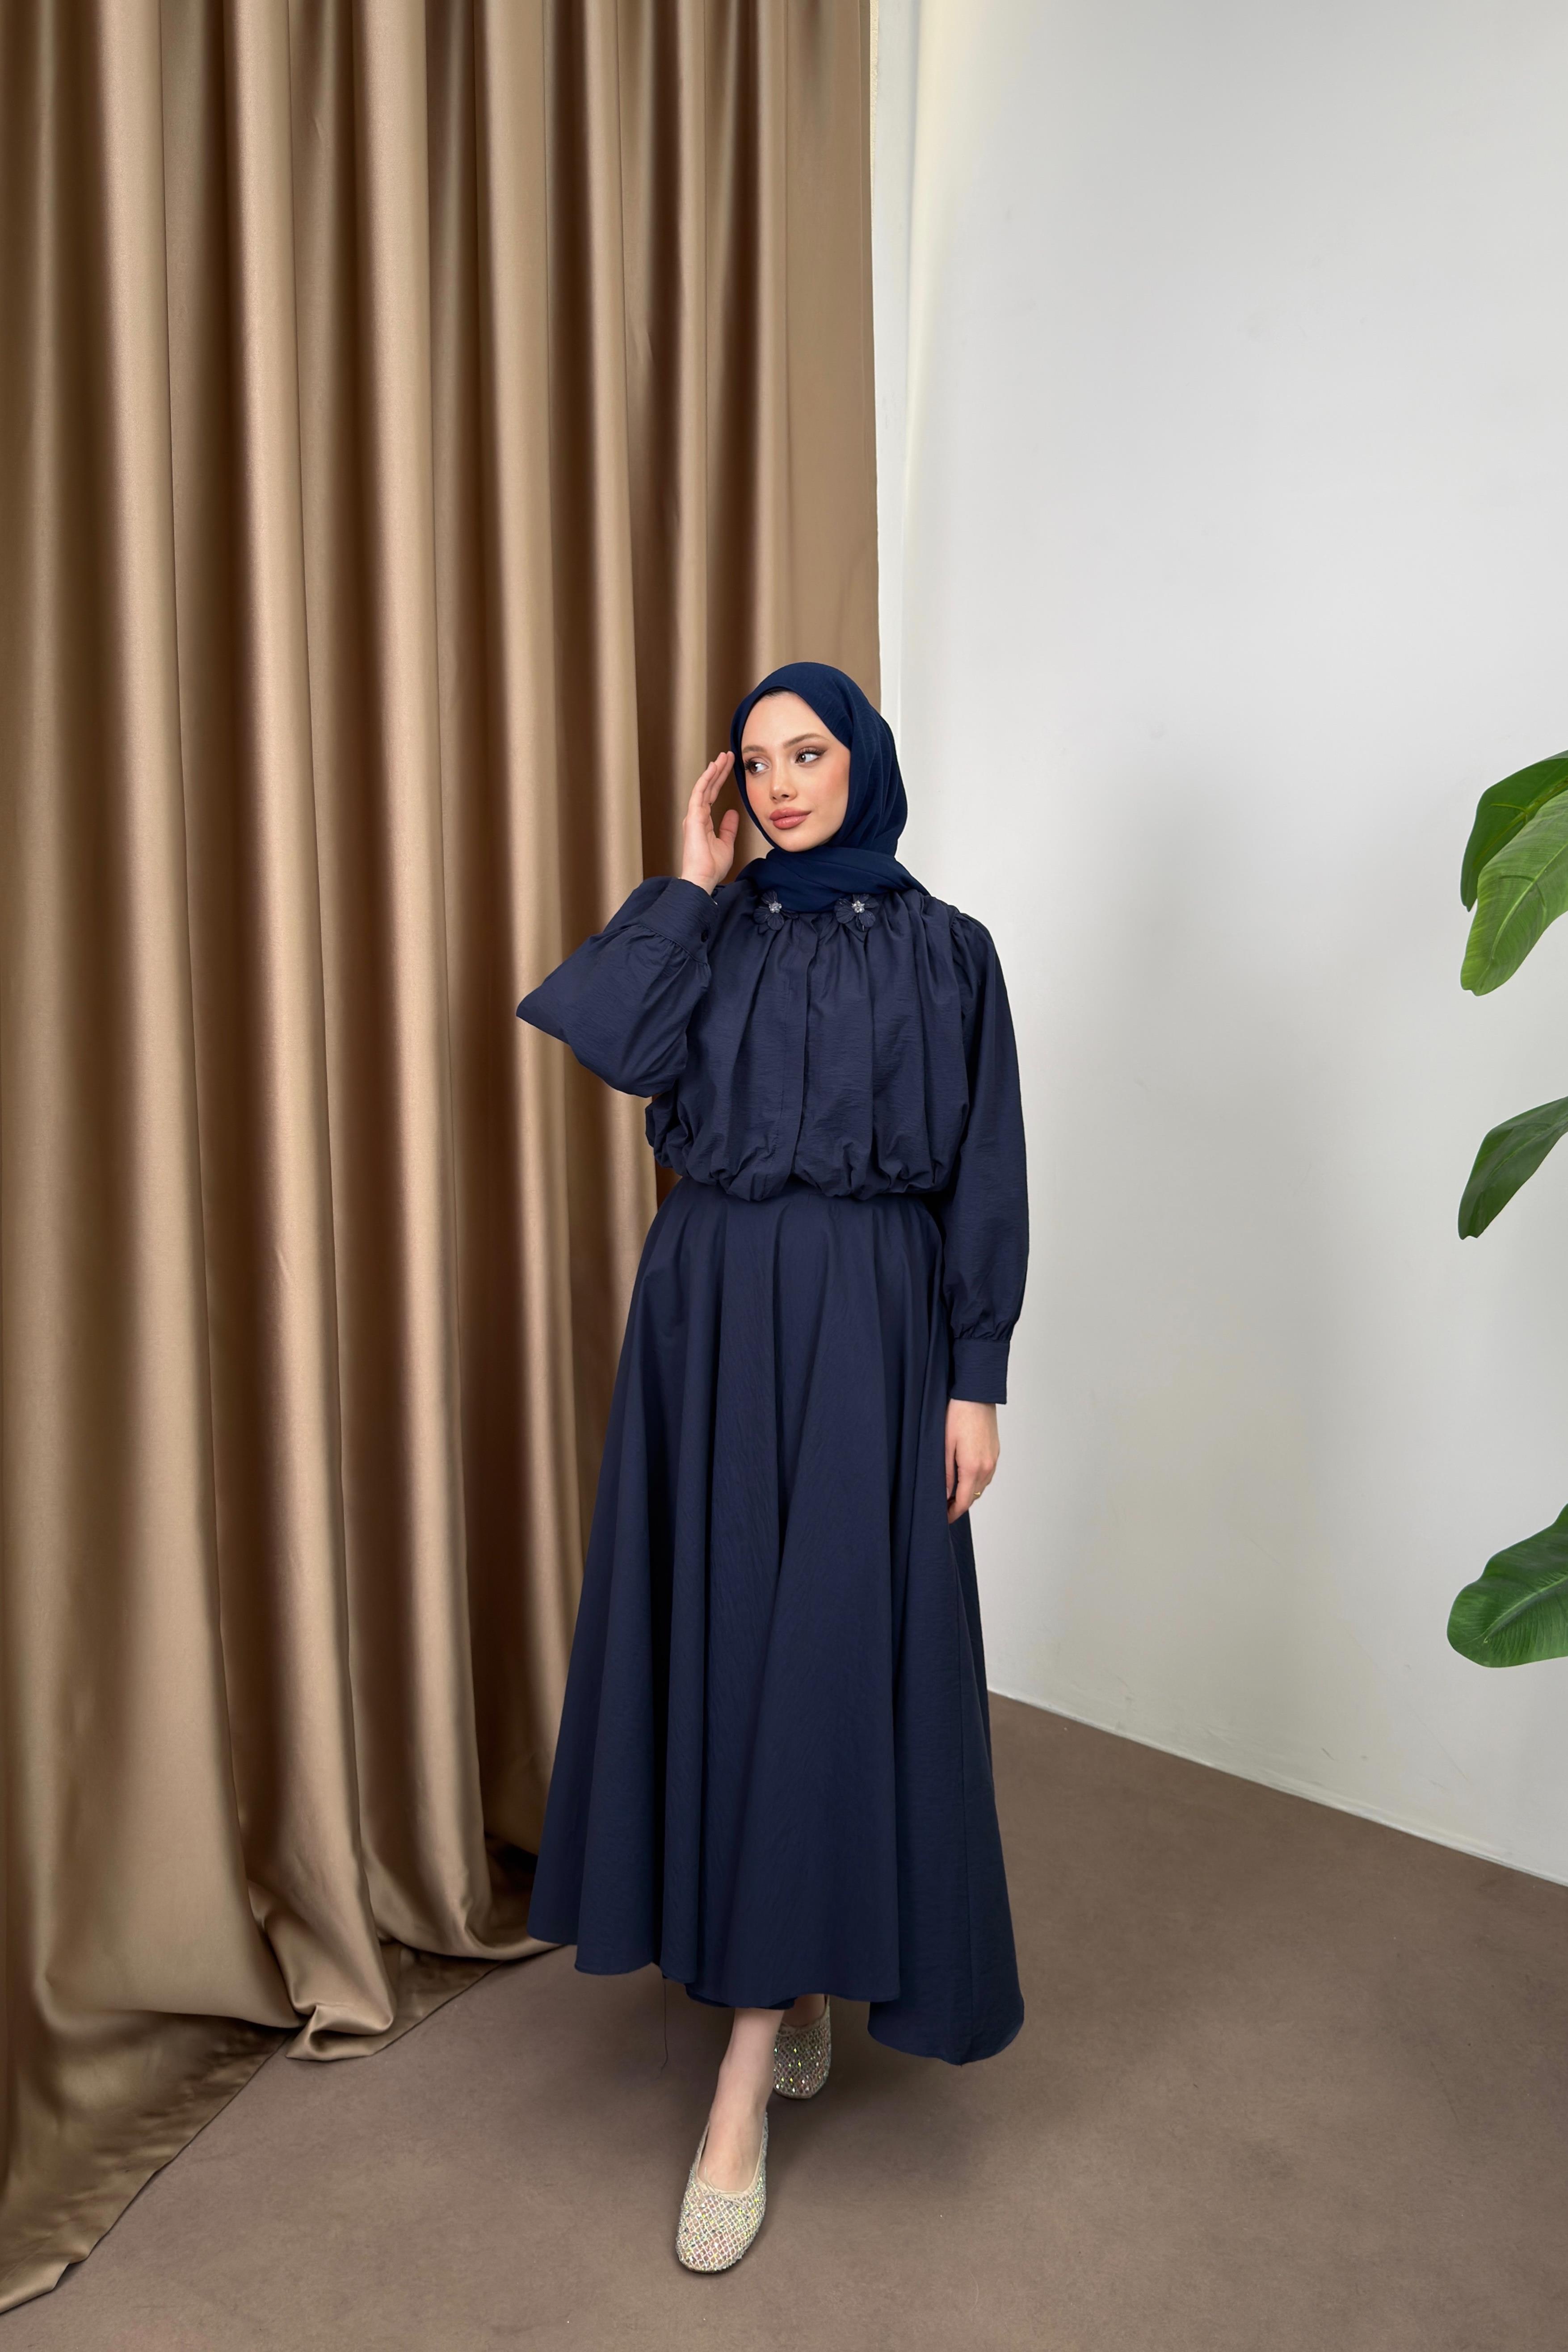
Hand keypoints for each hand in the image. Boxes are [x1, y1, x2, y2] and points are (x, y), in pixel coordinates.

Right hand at [680, 752, 740, 892]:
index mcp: (703, 821)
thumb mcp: (726, 844)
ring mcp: (693, 816)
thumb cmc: (711, 866)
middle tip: (727, 755)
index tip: (728, 767)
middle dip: (718, 770)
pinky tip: (713, 768)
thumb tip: (732, 813)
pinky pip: (699, 793)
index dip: (720, 780)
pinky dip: (706, 780)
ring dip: (713, 770)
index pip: (712, 795)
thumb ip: (728, 828)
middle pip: (708, 787)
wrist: (703, 878)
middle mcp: (696, 816)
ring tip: (723, 756)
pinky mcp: (693, 817)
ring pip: (703, 786)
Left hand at [945, 1399, 998, 1522]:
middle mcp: (987, 1467)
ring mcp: (993, 1460)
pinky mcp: (995, 1452)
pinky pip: (986, 1475)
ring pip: (981, 1487)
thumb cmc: (958, 1416)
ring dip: (968, 1493)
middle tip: (943, 1508)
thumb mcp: (945, 1446)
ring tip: (951, 1493)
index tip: (943, 1519)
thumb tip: (946, 1495)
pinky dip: (975, 1481)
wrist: (977, 1395)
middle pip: (974, 1497)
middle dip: (959, 1505)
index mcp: (973, 1468)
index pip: (964, 1502)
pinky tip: (964, 1476)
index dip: (953, 1514)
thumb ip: (946, 1473)